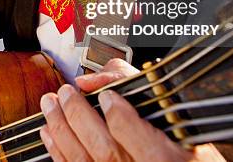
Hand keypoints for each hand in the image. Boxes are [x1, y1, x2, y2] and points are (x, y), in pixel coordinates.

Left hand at [39, 59, 223, 160]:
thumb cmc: (182, 151)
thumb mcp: (180, 122)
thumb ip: (142, 90)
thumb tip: (104, 79)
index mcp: (168, 159)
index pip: (145, 144)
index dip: (122, 118)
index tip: (109, 97)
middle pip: (107, 151)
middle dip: (80, 117)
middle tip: (66, 92)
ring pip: (85, 161)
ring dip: (62, 129)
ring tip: (51, 104)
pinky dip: (58, 151)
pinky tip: (49, 131)